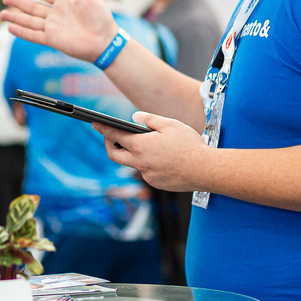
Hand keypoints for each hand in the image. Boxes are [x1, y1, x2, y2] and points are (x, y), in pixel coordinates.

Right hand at [1, 0, 118, 62]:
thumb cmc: (102, 19)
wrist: (105, 41)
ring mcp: (53, 27)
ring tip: (2, 14)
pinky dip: (22, 32)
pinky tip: (11, 28)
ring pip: (30, 21)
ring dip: (16, 17)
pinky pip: (33, 35)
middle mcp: (56, 15)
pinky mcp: (52, 40)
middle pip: (33, 7)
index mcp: (64, 2)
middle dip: (18, 3)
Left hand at [92, 111, 207, 192]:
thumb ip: (149, 119)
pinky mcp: (157, 183)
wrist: (206, 170)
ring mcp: (148, 176)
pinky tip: (160, 158)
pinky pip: (147, 172)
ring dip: (133, 154)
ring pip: (133, 164)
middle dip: (109, 144)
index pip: (115, 136)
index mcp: (141, 147)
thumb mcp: (170, 124)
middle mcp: (140, 163)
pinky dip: (148, 164)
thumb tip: (135, 117)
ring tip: (143, 144)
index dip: (103, 129)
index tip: (94, 123)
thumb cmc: (190, 145)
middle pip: (114, 155)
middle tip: (110, 136)